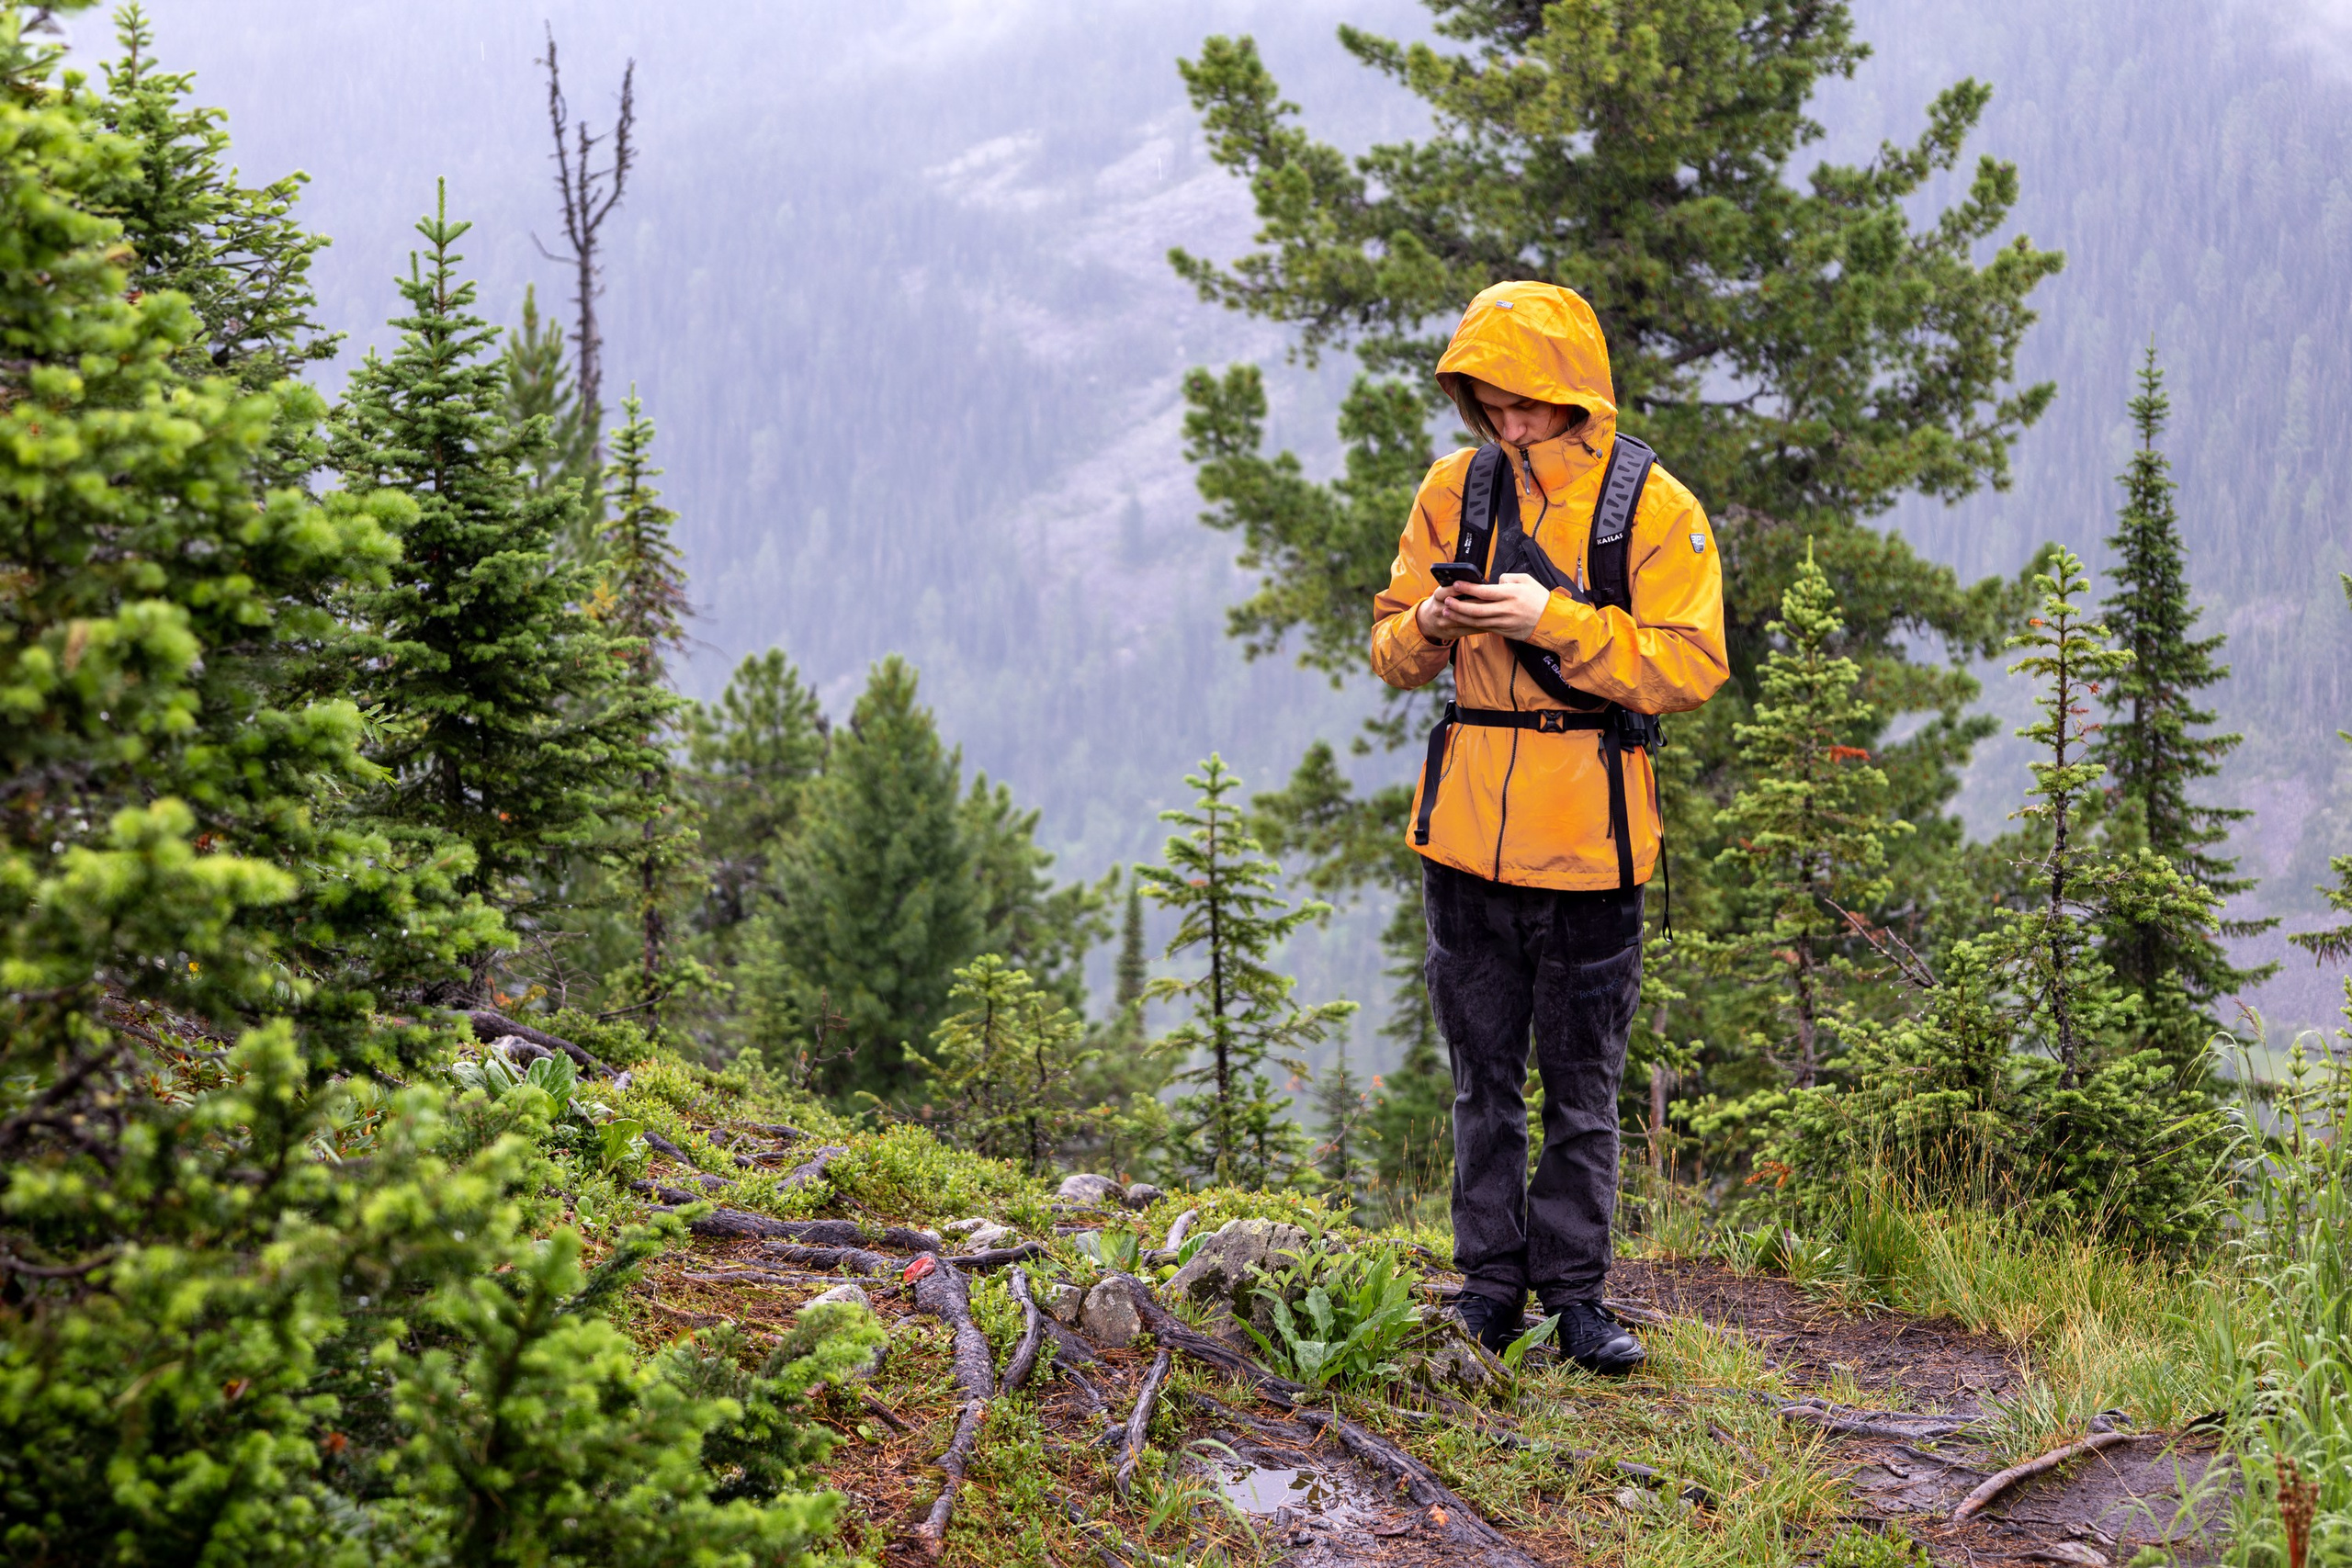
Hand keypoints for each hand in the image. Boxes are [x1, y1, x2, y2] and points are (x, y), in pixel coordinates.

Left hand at [1418, 572, 1551, 641]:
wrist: (1552, 620)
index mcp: (1511, 594)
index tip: (1456, 584)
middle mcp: (1506, 609)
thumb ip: (1508, 577)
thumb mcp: (1527, 580)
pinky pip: (1484, 628)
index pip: (1484, 591)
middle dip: (1458, 606)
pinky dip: (1470, 625)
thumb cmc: (1539, 598)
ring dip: (1460, 617)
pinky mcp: (1504, 631)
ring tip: (1447, 613)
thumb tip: (1494, 581)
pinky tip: (1461, 621)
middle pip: (1476, 609)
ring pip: (1477, 621)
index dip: (1467, 588)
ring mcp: (1504, 622)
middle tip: (1447, 601)